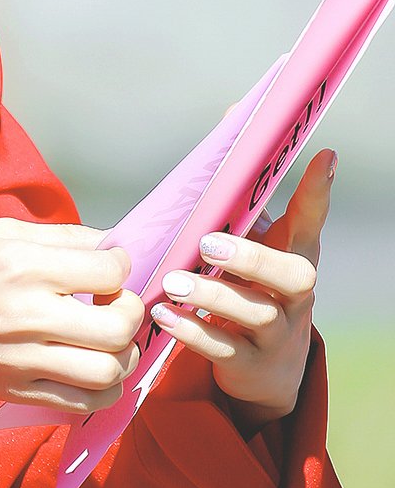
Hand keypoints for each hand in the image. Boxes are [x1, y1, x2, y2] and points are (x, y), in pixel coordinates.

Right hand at [0, 218, 145, 415]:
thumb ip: (55, 237)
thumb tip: (108, 242)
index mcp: (20, 265)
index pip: (107, 269)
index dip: (120, 263)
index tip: (110, 263)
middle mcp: (26, 315)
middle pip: (118, 326)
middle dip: (131, 310)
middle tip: (117, 302)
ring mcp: (20, 360)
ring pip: (108, 371)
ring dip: (122, 354)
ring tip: (108, 339)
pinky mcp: (13, 391)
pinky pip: (81, 403)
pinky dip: (102, 389)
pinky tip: (92, 369)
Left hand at [151, 147, 333, 437]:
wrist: (266, 371)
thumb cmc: (252, 287)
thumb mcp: (254, 242)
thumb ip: (243, 192)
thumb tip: (232, 116)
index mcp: (296, 257)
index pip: (311, 221)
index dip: (318, 191)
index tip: (324, 156)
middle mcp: (295, 296)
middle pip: (290, 276)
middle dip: (250, 258)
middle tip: (208, 243)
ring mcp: (276, 334)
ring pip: (254, 314)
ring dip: (211, 295)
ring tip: (174, 283)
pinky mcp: (250, 364)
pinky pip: (223, 349)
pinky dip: (192, 332)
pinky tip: (163, 316)